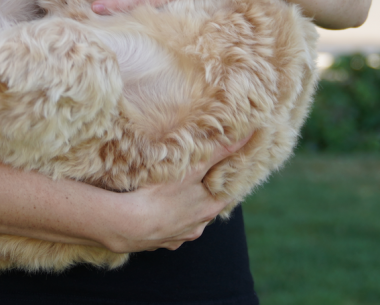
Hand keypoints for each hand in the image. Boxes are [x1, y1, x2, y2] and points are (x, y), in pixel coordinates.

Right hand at [100, 135, 250, 252]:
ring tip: (172, 197)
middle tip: (195, 181)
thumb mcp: (193, 168)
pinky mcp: (158, 243)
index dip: (223, 182)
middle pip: (205, 209)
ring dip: (183, 210)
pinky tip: (154, 213)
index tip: (221, 171)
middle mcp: (197, 227)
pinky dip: (164, 221)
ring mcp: (178, 238)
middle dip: (202, 196)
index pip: (225, 194)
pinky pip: (166, 231)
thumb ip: (220, 151)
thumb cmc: (162, 194)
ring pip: (186, 222)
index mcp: (208, 209)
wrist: (129, 224)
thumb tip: (250, 135)